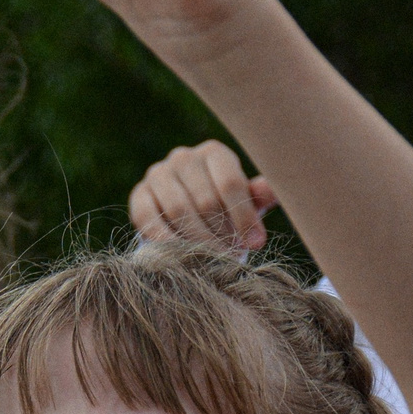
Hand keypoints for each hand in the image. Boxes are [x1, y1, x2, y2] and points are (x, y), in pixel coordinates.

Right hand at [130, 139, 274, 248]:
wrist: (185, 220)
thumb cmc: (225, 210)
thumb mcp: (246, 203)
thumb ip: (260, 196)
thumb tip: (274, 189)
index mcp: (214, 153)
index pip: (230, 184)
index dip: (244, 217)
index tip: (255, 244)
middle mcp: (183, 157)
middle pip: (206, 200)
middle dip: (222, 234)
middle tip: (232, 257)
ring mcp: (157, 174)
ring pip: (180, 211)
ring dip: (199, 241)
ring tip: (213, 260)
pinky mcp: (138, 196)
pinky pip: (151, 221)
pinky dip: (168, 243)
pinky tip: (182, 258)